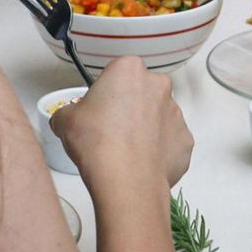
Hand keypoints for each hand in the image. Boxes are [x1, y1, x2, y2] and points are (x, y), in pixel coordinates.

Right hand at [50, 57, 192, 189]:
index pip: (116, 74)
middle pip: (141, 93)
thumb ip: (66, 112)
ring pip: (158, 117)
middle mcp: (159, 85)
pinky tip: (142, 166)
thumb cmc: (95, 141)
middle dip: (129, 108)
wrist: (126, 181)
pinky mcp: (186, 141)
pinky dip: (159, 153)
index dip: (105, 93)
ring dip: (145, 130)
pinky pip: (170, 143)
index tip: (97, 112)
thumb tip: (66, 119)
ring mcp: (176, 113)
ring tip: (126, 154)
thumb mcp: (64, 121)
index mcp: (129, 69)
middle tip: (111, 133)